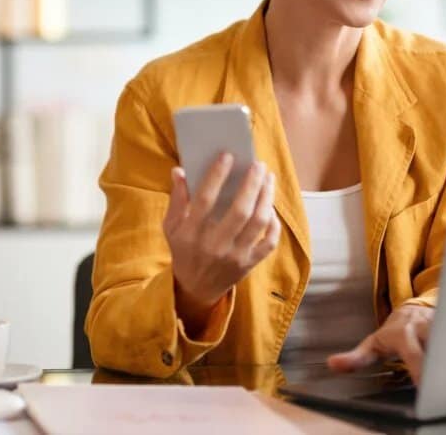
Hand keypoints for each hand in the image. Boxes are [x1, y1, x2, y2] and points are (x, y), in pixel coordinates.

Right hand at [162, 153, 280, 322]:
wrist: (196, 288)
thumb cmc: (184, 250)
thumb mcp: (171, 227)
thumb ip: (177, 199)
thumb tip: (179, 170)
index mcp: (191, 233)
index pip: (205, 200)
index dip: (216, 176)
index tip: (227, 156)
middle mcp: (214, 245)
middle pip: (239, 211)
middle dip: (251, 184)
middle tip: (258, 165)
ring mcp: (234, 256)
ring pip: (257, 223)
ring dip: (266, 198)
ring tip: (269, 179)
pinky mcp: (249, 264)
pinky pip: (269, 242)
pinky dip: (273, 224)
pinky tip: (271, 208)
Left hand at [327, 304, 434, 384]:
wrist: (415, 309)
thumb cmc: (393, 333)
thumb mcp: (373, 344)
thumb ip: (356, 358)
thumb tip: (332, 364)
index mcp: (405, 334)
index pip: (414, 352)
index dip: (420, 369)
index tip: (424, 387)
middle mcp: (426, 327)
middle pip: (440, 347)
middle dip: (445, 368)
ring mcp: (444, 326)